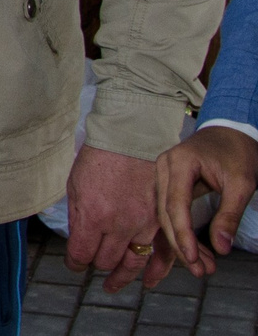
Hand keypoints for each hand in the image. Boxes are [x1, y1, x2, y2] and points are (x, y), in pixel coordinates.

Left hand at [70, 143, 170, 290]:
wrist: (131, 140)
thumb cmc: (99, 158)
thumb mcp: (75, 185)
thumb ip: (77, 216)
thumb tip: (78, 239)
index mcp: (92, 215)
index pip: (80, 254)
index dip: (74, 263)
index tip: (73, 264)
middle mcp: (118, 225)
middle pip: (105, 261)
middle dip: (94, 264)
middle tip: (90, 263)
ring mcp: (142, 225)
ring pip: (131, 262)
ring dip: (120, 275)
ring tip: (112, 285)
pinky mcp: (159, 221)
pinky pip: (156, 253)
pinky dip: (150, 268)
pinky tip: (144, 277)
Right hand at [157, 126, 257, 275]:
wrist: (231, 133)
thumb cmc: (237, 154)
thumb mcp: (242, 183)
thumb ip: (229, 215)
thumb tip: (221, 249)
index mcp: (179, 163)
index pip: (175, 204)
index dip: (182, 234)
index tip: (193, 259)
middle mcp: (163, 169)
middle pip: (166, 214)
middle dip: (180, 245)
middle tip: (199, 271)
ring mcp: (162, 176)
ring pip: (165, 217)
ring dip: (180, 243)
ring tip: (201, 267)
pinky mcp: (168, 185)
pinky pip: (170, 213)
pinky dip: (181, 233)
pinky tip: (193, 252)